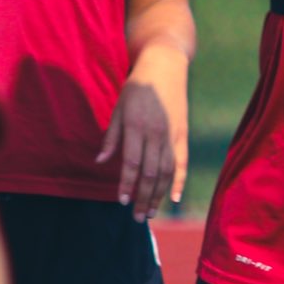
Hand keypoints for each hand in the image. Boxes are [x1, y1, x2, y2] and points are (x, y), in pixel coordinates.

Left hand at [96, 43, 188, 219]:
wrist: (164, 66)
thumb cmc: (136, 87)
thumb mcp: (118, 108)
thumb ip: (111, 136)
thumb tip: (101, 161)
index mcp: (136, 126)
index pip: (132, 163)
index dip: (127, 184)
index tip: (122, 201)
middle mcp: (155, 133)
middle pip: (151, 173)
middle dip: (144, 198)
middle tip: (137, 217)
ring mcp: (171, 135)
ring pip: (167, 172)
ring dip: (159, 195)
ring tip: (151, 213)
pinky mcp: (182, 134)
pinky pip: (182, 163)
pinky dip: (179, 182)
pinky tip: (175, 199)